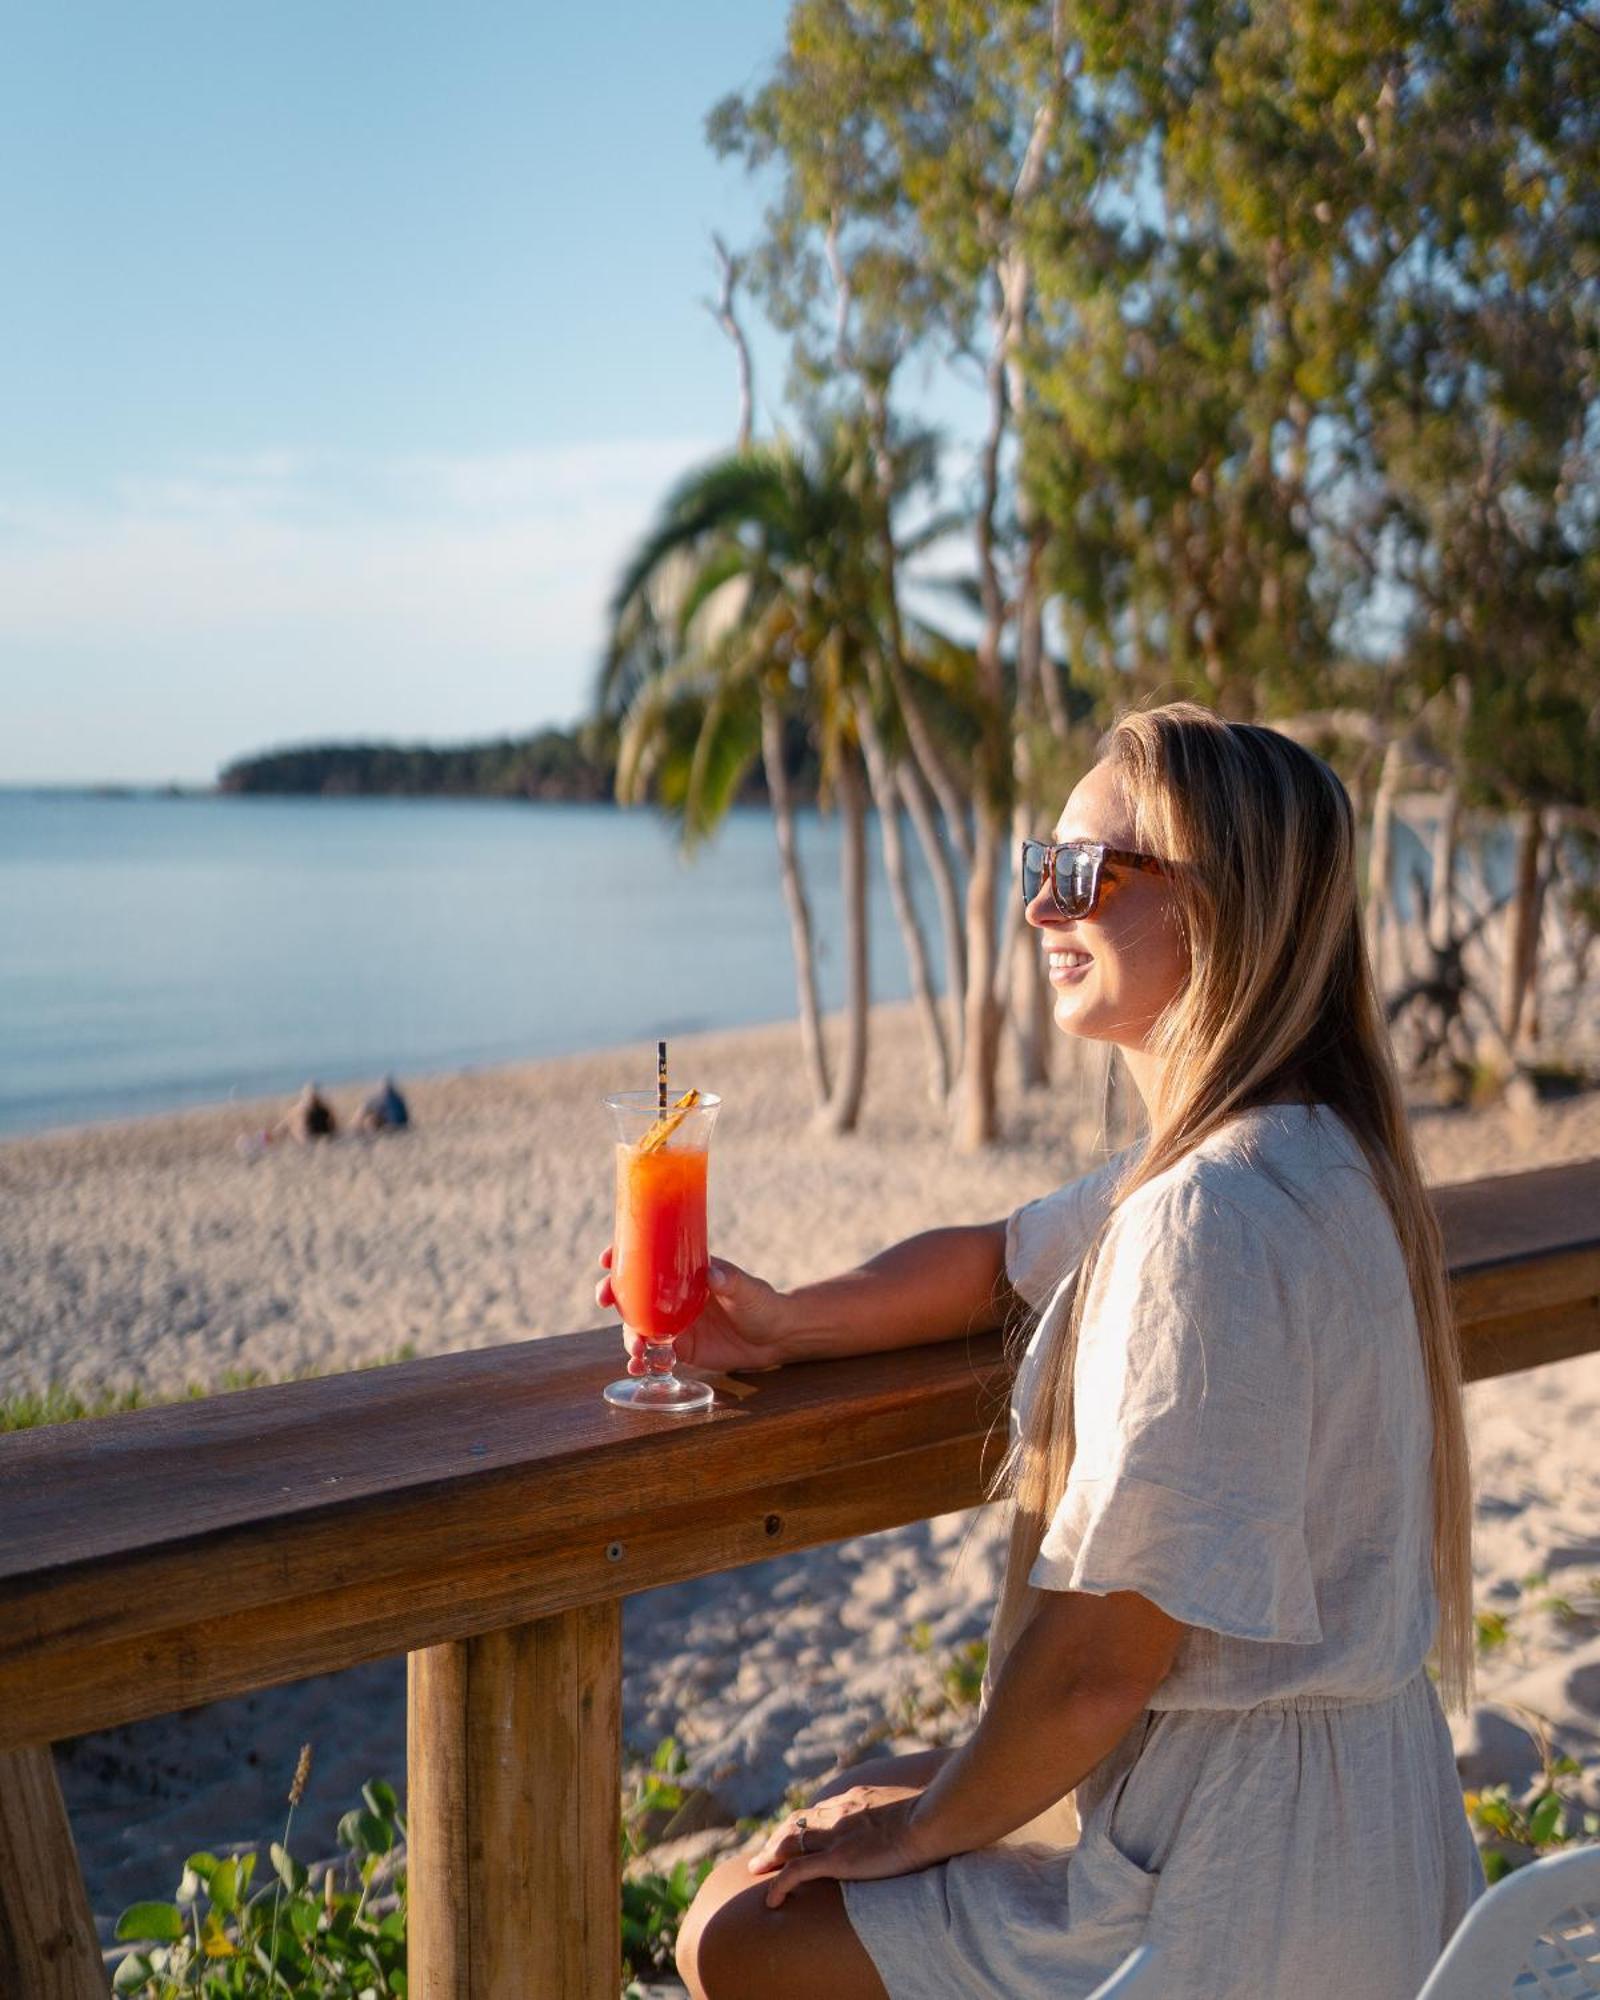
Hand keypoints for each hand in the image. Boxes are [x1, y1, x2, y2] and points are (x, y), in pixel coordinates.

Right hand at [595, 1249, 792, 1374]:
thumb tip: (711, 1274)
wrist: (774, 1338)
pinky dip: (642, 1361)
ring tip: (636, 1351)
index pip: (649, 1259)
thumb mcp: (747, 1289)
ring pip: (638, 1326)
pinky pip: (653, 1353)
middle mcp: (673, 1296)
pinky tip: (639, 1368)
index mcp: (685, 1273)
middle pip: (634, 1293)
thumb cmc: (762, 1303)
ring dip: (629, 1336)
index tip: (606, 1258)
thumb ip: (730, 1281)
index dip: (623, 1256)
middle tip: (605, 1300)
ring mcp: (673, 1323)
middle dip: (614, 1295)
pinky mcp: (680, 1348)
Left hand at [745, 1785, 944, 1907]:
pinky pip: (797, 1872)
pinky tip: (770, 1900)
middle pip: (799, 1822)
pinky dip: (780, 1885)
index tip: (796, 1832)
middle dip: (779, 1836)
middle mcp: (840, 1812)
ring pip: (790, 1842)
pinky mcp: (837, 1859)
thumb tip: (918, 1815)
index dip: (805, 1822)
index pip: (821, 1810)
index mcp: (857, 1799)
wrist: (930, 1820)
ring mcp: (836, 1835)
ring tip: (756, 1869)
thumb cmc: (933, 1812)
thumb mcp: (914, 1804)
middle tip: (766, 1851)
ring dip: (770, 1855)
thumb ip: (904, 1809)